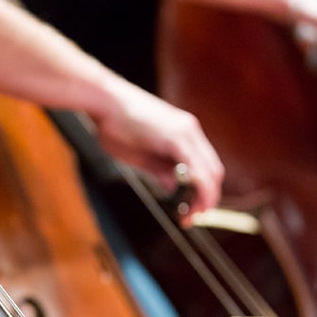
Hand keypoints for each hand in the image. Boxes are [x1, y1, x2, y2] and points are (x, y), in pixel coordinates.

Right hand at [92, 80, 224, 222]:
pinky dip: (197, 189)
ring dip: (204, 198)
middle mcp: (190, 130)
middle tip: (195, 217)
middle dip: (207, 198)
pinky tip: (189, 203)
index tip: (196, 208)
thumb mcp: (142, 155)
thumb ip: (161, 171)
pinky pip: (196, 169)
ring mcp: (186, 132)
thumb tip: (173, 189)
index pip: (206, 166)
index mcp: (184, 132)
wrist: (102, 100)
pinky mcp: (176, 138)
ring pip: (209, 172)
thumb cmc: (114, 124)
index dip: (205, 191)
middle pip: (214, 171)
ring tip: (191, 215)